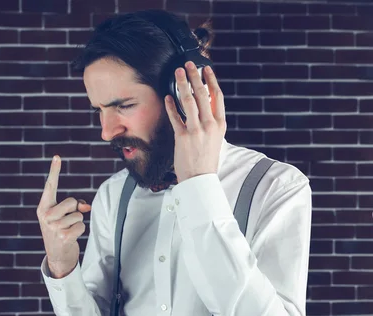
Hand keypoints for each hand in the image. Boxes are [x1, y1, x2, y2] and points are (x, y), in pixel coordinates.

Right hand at [36, 155, 91, 278]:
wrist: (56, 256)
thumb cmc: (60, 231)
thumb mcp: (61, 217)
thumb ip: (72, 207)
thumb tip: (85, 207)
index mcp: (43, 208)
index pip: (50, 186)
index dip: (54, 171)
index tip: (57, 156)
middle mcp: (45, 215)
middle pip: (71, 202)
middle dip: (75, 210)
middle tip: (67, 221)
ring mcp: (53, 227)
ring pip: (78, 215)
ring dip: (77, 223)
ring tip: (68, 231)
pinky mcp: (63, 237)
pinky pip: (81, 226)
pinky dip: (80, 231)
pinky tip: (71, 237)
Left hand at [165, 61, 226, 182]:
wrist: (200, 178)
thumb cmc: (206, 159)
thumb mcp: (216, 138)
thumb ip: (211, 121)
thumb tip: (205, 104)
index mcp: (220, 124)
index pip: (217, 96)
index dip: (211, 80)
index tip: (206, 69)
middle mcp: (210, 125)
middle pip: (202, 94)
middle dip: (194, 76)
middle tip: (188, 64)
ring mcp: (196, 130)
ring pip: (189, 101)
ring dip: (182, 83)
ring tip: (177, 73)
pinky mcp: (183, 137)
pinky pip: (175, 116)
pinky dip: (170, 105)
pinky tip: (167, 97)